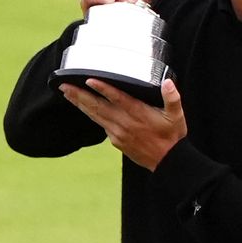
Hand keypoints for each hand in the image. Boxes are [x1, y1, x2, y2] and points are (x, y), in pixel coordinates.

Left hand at [59, 78, 186, 170]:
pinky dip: (90, 115)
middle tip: (64, 85)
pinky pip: (100, 124)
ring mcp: (118, 133)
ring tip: (67, 94)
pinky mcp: (116, 140)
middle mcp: (124, 123)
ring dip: (80, 104)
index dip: (102, 88)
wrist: (167, 162)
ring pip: (95, 115)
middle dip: (80, 95)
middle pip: (97, 106)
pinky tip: (84, 108)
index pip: (116, 98)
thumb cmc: (172, 136)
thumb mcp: (177, 116)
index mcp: (138, 114)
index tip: (89, 80)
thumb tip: (167, 82)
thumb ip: (172, 98)